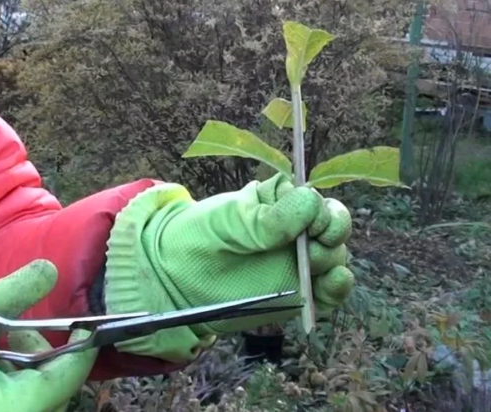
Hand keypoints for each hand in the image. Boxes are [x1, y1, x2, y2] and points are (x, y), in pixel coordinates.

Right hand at [0, 260, 97, 411]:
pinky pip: (20, 402)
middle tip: (17, 331)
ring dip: (25, 367)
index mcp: (23, 405)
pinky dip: (12, 382)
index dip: (83, 344)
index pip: (70, 373)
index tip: (84, 326)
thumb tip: (50, 268)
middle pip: (54, 385)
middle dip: (42, 352)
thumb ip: (13, 293)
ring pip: (37, 395)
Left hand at [104, 173, 353, 361]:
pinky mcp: (299, 293)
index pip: (316, 202)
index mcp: (280, 202)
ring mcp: (299, 262)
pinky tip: (333, 284)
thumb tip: (311, 203)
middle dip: (332, 233)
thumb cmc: (200, 237)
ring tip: (315, 266)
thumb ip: (268, 218)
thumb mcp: (230, 220)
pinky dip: (337, 289)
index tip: (312, 222)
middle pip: (333, 228)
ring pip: (335, 258)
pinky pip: (328, 292)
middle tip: (316, 245)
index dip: (321, 211)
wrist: (179, 280)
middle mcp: (297, 230)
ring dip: (333, 261)